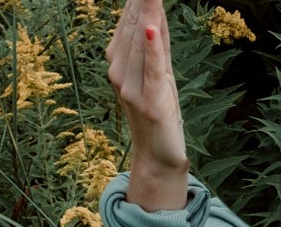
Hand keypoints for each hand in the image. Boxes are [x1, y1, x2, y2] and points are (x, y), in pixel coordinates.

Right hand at [107, 0, 190, 210]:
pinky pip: (151, 70)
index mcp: (119, 63)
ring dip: (146, 14)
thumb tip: (157, 12)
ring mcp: (131, 88)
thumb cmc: (159, 112)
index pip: (129, 22)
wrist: (157, 156)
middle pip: (132, 28)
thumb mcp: (160, 73)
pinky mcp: (150, 102)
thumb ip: (158, 44)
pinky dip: (151, 49)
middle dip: (141, 2)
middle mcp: (119, 73)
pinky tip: (153, 29)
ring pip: (139, 43)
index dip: (136, 1)